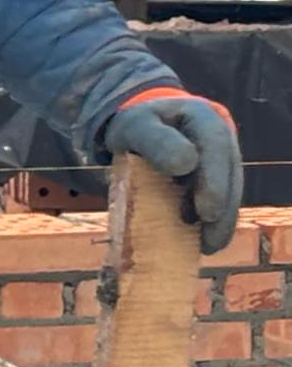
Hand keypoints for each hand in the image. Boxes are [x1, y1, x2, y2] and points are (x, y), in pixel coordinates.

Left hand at [103, 88, 241, 253]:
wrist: (142, 128)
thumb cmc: (139, 127)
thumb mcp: (137, 126)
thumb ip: (156, 140)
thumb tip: (186, 164)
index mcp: (204, 119)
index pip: (215, 148)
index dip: (214, 182)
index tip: (206, 211)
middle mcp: (221, 140)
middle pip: (229, 176)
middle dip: (221, 210)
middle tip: (209, 240)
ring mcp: (223, 161)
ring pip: (229, 192)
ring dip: (220, 222)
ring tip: (207, 247)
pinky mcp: (217, 180)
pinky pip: (220, 202)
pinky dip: (212, 223)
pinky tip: (202, 244)